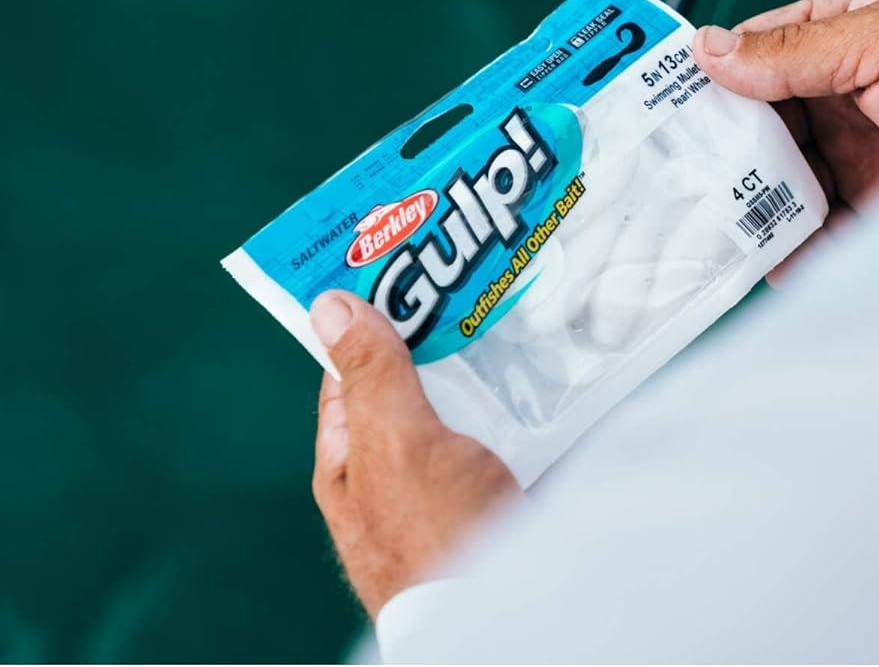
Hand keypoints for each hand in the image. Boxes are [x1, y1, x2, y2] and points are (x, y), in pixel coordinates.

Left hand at [310, 290, 520, 614]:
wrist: (509, 615)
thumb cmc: (438, 537)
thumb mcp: (398, 442)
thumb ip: (371, 375)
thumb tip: (329, 305)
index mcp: (351, 463)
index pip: (350, 372)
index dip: (367, 316)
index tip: (399, 262)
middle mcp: (396, 475)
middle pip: (413, 386)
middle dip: (438, 335)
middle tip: (472, 273)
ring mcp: (450, 489)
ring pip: (466, 407)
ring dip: (488, 364)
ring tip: (517, 310)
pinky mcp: (502, 497)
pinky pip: (510, 433)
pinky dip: (525, 399)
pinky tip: (549, 371)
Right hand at [692, 0, 878, 282]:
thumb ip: (793, 50)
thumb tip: (708, 49)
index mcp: (847, 32)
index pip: (762, 48)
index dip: (716, 72)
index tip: (667, 102)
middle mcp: (848, 91)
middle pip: (765, 120)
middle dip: (727, 146)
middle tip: (678, 173)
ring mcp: (861, 151)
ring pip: (786, 175)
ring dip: (751, 198)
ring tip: (710, 221)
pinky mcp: (878, 207)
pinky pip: (819, 228)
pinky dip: (789, 244)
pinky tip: (763, 256)